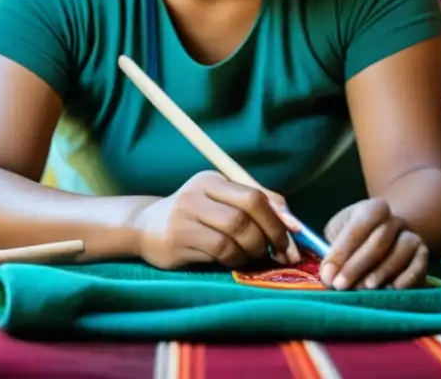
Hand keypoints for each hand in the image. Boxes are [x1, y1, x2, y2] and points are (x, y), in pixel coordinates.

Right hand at [130, 171, 301, 269]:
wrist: (145, 229)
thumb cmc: (193, 216)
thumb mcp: (220, 202)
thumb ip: (255, 205)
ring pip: (236, 232)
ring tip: (255, 255)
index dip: (279, 215)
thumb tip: (293, 222)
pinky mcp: (178, 239)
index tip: (295, 234)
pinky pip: (220, 250)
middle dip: (272, 233)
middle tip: (282, 252)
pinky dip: (236, 258)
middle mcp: (197, 192)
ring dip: (254, 249)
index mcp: (211, 179)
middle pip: (247, 210)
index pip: (254, 193)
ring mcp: (185, 215)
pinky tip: (236, 260)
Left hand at [318, 198, 427, 290]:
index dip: (341, 253)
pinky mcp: (423, 255)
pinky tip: (391, 290)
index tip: (328, 275)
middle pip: (378, 242)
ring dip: (381, 273)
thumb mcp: (340, 234)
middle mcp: (395, 220)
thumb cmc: (357, 238)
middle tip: (340, 286)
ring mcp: (412, 236)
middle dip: (356, 267)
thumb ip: (334, 251)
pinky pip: (418, 266)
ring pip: (400, 253)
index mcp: (373, 209)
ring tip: (363, 290)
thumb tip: (329, 274)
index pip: (357, 228)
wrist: (387, 237)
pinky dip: (406, 280)